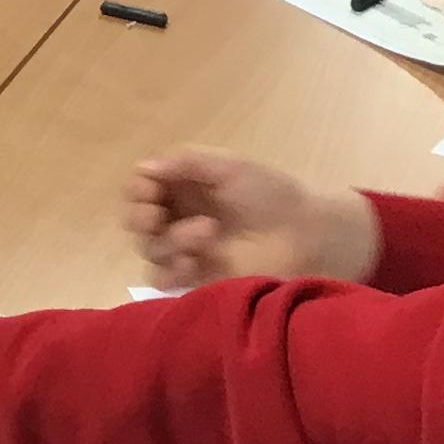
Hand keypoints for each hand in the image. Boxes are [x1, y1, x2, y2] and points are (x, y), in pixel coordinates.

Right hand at [124, 148, 375, 287]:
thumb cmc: (271, 195)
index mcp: (184, 186)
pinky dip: (170, 271)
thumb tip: (143, 168)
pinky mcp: (196, 280)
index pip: (142, 187)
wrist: (307, 235)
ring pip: (150, 249)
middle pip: (137, 220)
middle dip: (140, 216)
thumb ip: (188, 163)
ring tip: (207, 232)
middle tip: (155, 215)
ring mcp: (187, 250)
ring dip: (169, 240)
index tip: (149, 189)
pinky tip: (192, 263)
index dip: (139, 189)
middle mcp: (179, 217)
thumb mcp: (231, 167)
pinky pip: (163, 279)